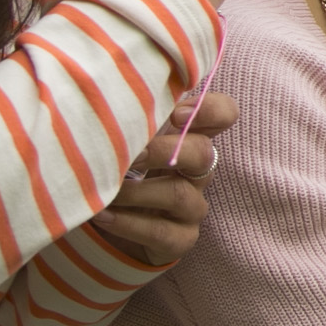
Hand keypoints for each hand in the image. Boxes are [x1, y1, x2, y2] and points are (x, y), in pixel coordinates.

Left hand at [95, 90, 236, 264]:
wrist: (108, 225)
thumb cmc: (116, 170)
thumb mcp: (122, 139)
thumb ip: (127, 116)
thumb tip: (107, 86)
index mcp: (189, 138)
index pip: (223, 114)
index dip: (210, 110)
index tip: (176, 114)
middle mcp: (197, 171)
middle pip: (203, 153)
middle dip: (165, 151)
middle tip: (130, 155)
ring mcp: (192, 207)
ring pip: (180, 194)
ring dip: (138, 192)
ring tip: (106, 191)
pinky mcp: (180, 239)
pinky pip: (163, 232)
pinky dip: (129, 223)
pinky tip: (101, 216)